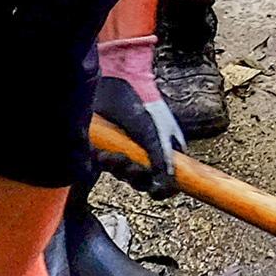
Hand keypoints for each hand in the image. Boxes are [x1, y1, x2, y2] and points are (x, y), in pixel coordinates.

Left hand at [88, 44, 183, 196]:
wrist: (113, 85)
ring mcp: (129, 152)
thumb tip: (167, 181)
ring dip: (120, 168)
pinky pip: (111, 167)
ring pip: (127, 175)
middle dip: (137, 176)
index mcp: (167, 149)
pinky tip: (103, 152)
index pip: (172, 178)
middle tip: (132, 168)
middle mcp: (149, 153)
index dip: (166, 187)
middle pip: (147, 181)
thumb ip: (160, 157)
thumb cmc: (139, 105)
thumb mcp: (152, 132)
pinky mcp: (111, 150)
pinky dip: (107, 162)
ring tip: (113, 156)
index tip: (157, 190)